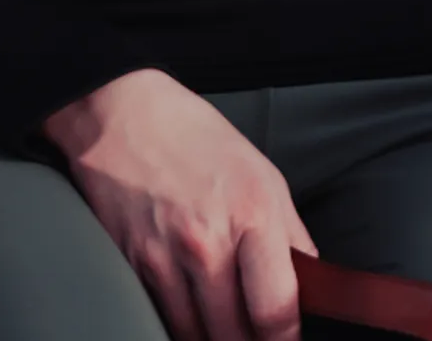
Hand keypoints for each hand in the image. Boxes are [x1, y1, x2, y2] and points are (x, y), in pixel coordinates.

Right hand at [43, 67, 318, 340]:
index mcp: (252, 213)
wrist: (120, 113)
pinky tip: (189, 309)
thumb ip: (289, 234)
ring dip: (213, 337)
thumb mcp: (262, 172)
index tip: (286, 340)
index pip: (277, 310)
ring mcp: (165, 258)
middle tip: (254, 331)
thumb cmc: (193, 136)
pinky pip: (160, 318)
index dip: (286, 340)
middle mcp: (208, 242)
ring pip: (195, 337)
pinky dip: (179, 324)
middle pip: (234, 337)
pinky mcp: (132, 266)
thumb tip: (311, 284)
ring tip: (223, 323)